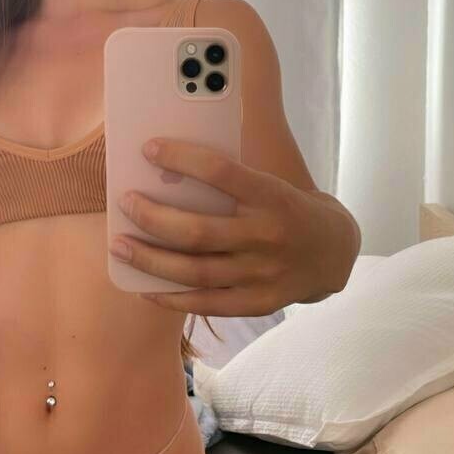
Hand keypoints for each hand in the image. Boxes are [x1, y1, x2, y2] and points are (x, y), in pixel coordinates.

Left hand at [109, 138, 354, 315]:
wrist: (334, 251)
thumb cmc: (288, 209)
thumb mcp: (271, 184)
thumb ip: (230, 184)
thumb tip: (167, 176)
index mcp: (272, 196)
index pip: (221, 171)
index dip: (182, 158)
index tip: (148, 149)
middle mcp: (267, 236)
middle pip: (197, 231)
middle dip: (152, 217)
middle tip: (125, 203)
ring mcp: (262, 274)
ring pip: (195, 272)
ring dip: (150, 259)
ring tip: (120, 246)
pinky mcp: (259, 302)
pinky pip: (207, 303)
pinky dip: (171, 298)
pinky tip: (144, 287)